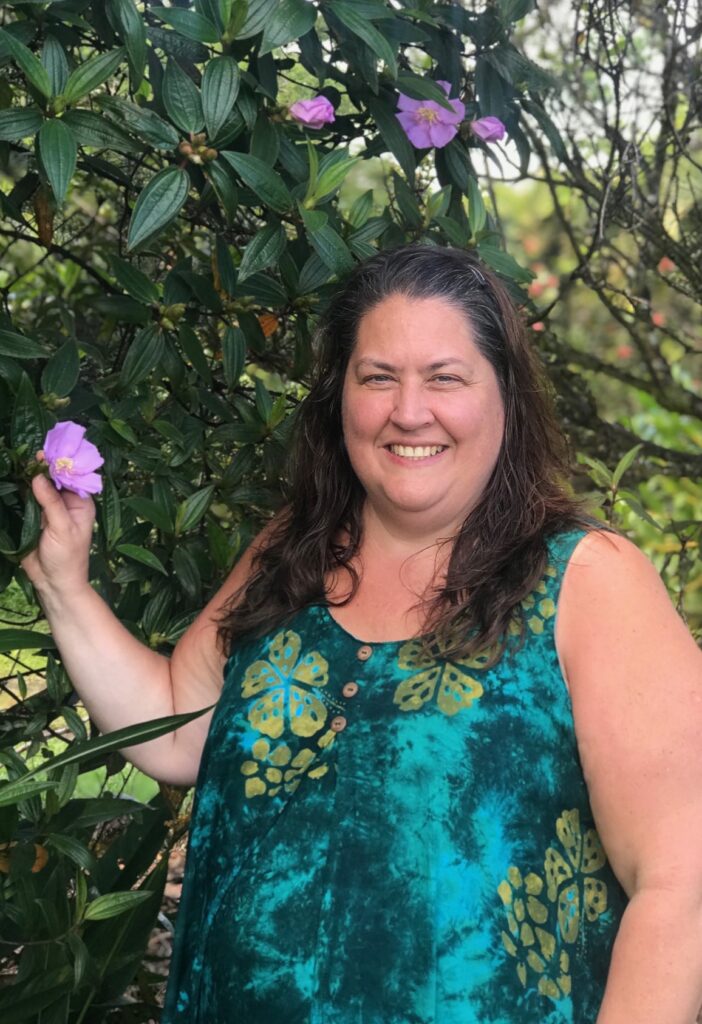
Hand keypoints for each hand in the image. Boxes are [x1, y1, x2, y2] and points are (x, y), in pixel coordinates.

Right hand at [21, 465, 95, 596]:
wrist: (53, 582)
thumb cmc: (67, 558)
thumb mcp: (63, 529)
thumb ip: (52, 503)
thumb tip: (39, 477)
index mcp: (81, 504)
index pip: (70, 477)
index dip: (58, 465)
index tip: (44, 453)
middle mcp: (66, 503)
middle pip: (53, 479)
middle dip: (42, 468)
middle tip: (29, 455)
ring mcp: (49, 509)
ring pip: (38, 487)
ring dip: (29, 477)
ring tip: (20, 463)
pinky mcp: (34, 516)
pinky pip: (27, 499)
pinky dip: (21, 490)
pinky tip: (13, 478)